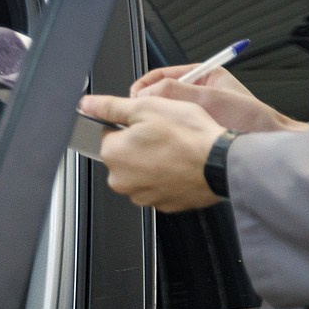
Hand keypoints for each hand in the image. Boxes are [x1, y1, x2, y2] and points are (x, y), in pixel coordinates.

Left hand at [78, 94, 225, 212]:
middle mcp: (122, 180)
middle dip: (140, 145)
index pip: (109, 134)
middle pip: (124, 155)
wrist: (221, 164)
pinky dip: (167, 176)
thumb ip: (110, 106)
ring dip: (154, 161)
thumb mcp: (146, 107)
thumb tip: (87, 104)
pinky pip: (159, 186)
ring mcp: (142, 196)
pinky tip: (181, 165)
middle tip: (164, 135)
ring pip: (142, 172)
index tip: (148, 123)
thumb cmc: (188, 136)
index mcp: (113, 154)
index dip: (129, 125)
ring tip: (175, 150)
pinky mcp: (163, 204)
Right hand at [131, 64, 303, 134]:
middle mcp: (198, 92)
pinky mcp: (199, 132)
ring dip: (159, 122)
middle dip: (150, 106)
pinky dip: (168, 135)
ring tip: (154, 130)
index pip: (163, 75)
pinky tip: (167, 142)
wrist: (270, 144)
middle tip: (139, 117)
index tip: (133, 99)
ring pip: (167, 114)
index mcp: (202, 76)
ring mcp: (198, 113)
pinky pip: (175, 130)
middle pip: (162, 95)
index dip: (145, 86)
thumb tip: (145, 93)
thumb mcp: (209, 98)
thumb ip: (176, 91)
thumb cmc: (251, 118)